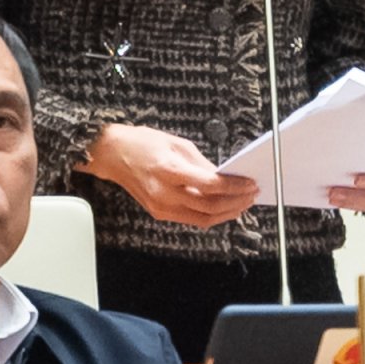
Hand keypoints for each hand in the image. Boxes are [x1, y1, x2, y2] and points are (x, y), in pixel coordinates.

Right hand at [79, 124, 257, 228]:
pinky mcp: (160, 213)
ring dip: (227, 213)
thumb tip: (225, 176)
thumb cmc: (143, 144)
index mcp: (170, 171)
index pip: (211, 185)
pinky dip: (211, 216)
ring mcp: (162, 207)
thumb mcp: (178, 144)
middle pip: (210, 206)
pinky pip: (192, 219)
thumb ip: (203, 163)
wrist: (112, 155)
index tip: (250, 183)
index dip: (235, 186)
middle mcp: (165, 193)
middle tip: (252, 194)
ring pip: (203, 219)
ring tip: (243, 203)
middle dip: (236, 202)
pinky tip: (224, 208)